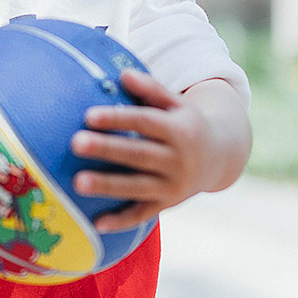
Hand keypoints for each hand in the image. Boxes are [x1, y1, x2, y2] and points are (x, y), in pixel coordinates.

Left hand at [70, 69, 218, 230]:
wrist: (220, 157)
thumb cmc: (186, 123)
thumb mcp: (176, 103)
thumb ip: (151, 89)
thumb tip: (123, 74)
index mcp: (179, 129)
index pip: (145, 122)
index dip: (119, 118)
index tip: (89, 115)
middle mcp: (178, 159)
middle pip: (138, 153)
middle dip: (107, 149)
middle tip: (76, 143)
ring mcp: (173, 185)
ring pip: (137, 186)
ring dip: (108, 186)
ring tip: (77, 182)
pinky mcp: (167, 204)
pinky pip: (142, 214)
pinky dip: (121, 221)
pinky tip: (97, 223)